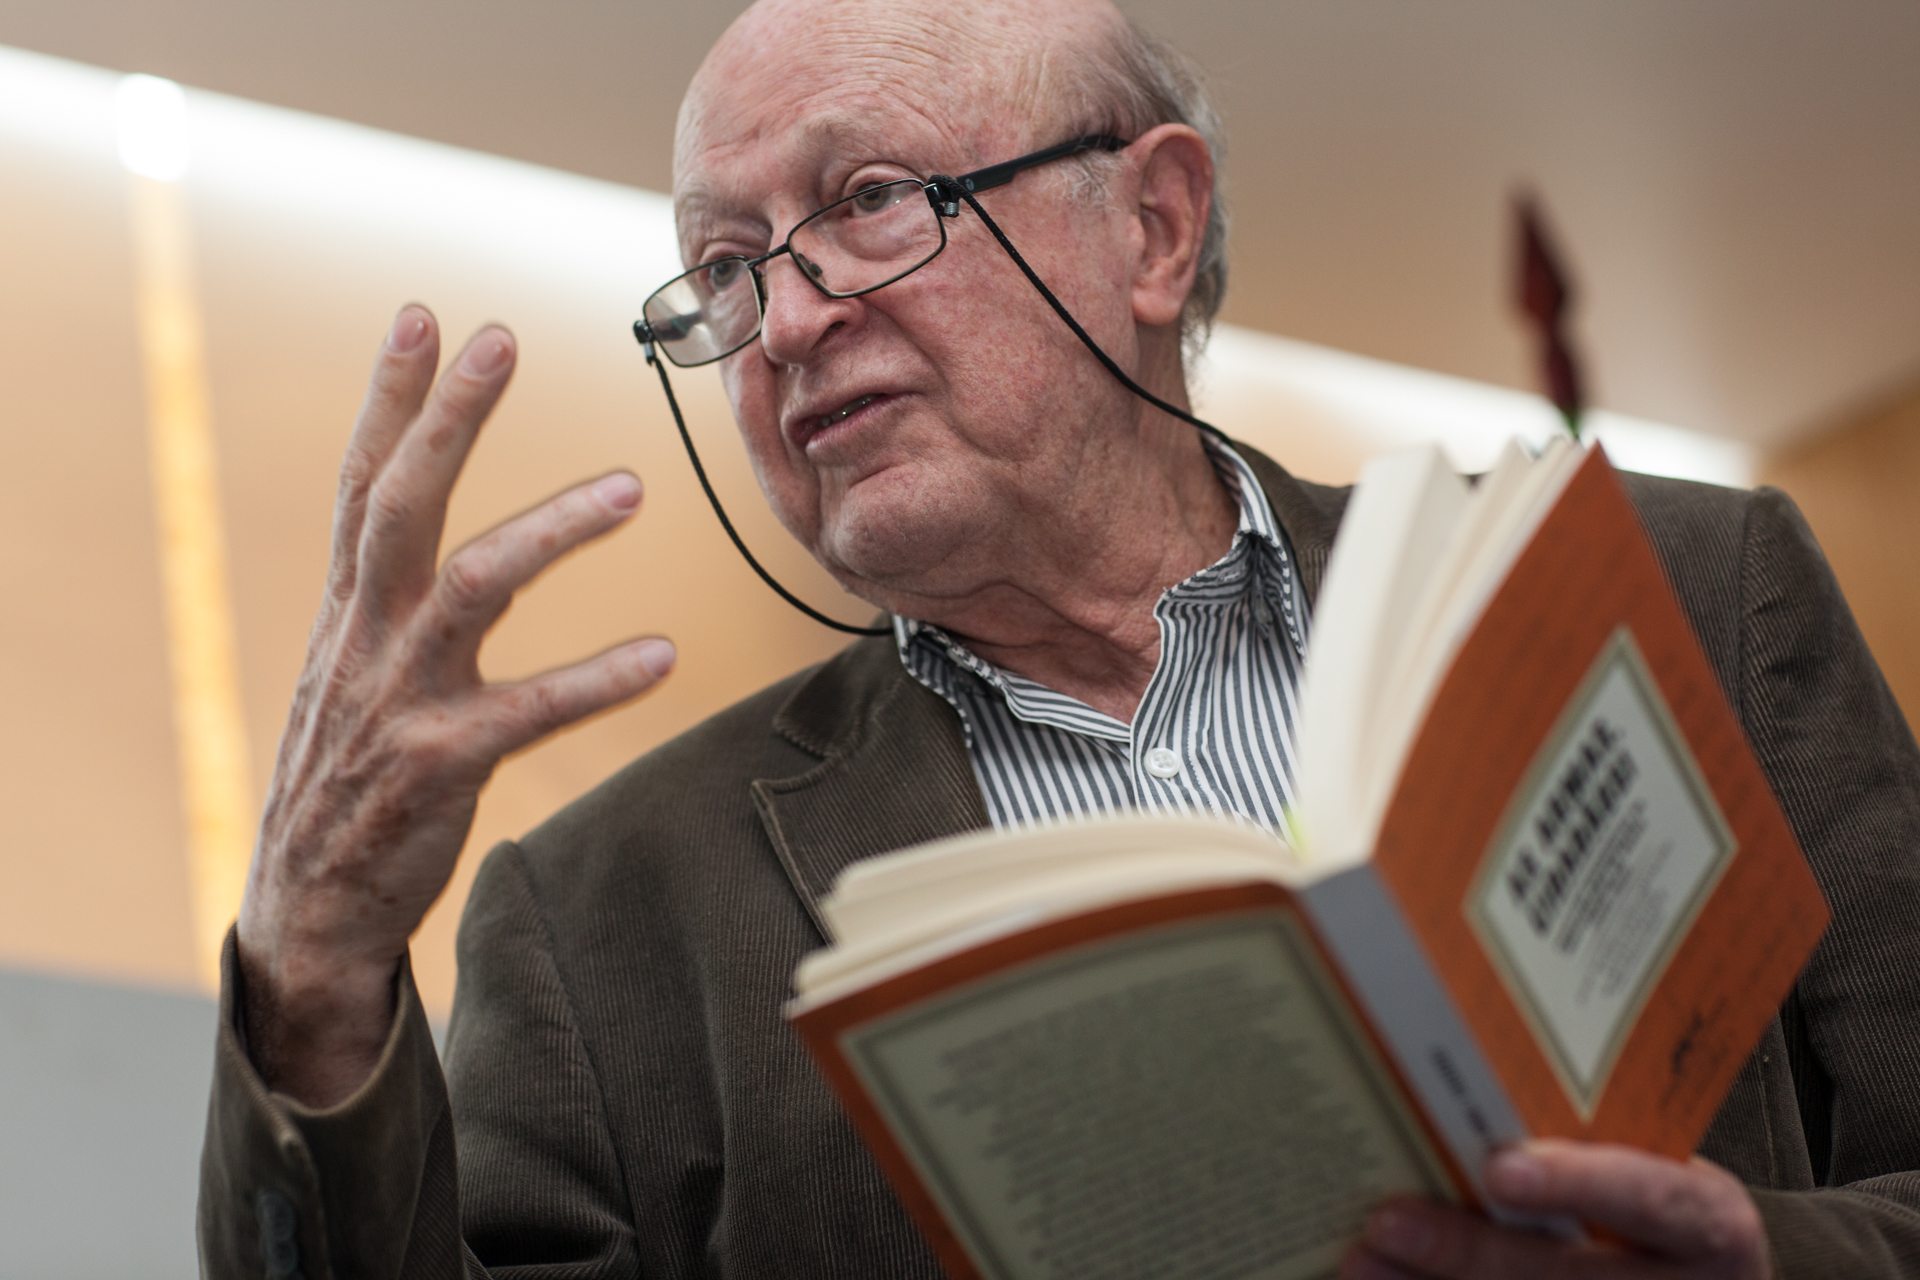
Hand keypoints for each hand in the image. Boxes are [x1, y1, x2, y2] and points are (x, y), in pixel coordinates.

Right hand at [235, 306, 674, 1105]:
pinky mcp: (442, 763)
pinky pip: (531, 710)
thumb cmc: (345, 776)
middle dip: (447, 417)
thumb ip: (382, 597)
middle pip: (402, 503)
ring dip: (554, 529)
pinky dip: (598, 678)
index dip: (391, 397)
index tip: (423, 314)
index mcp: (349, 610)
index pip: (364, 482)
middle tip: (498, 337)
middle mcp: (366, 638)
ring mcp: (400, 698)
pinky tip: (662, 653)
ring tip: (630, 485)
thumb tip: (406, 523)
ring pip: (476, 587)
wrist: (308, 907)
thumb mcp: (348, 672)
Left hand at [1343, 1140, 1770, 1279]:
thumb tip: (1459, 1086)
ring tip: (1362, 1263)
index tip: (1499, 1169)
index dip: (1578, 1185)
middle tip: (1387, 1223)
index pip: (1651, 1200)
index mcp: (1707, 1225)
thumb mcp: (1654, 1167)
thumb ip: (1585, 1143)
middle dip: (1471, 1254)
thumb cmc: (1654, 1206)